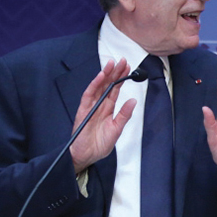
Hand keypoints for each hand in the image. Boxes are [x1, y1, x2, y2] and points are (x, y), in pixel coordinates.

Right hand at [69, 59, 136, 173]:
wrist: (87, 156)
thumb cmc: (99, 145)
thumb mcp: (117, 129)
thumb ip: (124, 115)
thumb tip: (133, 101)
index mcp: (108, 109)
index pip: (115, 90)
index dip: (121, 78)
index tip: (128, 67)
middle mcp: (99, 105)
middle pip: (107, 85)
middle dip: (115, 72)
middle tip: (122, 60)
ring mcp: (90, 107)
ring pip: (98, 86)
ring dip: (105, 74)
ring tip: (111, 63)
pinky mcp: (83, 111)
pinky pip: (88, 95)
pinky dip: (94, 85)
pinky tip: (100, 76)